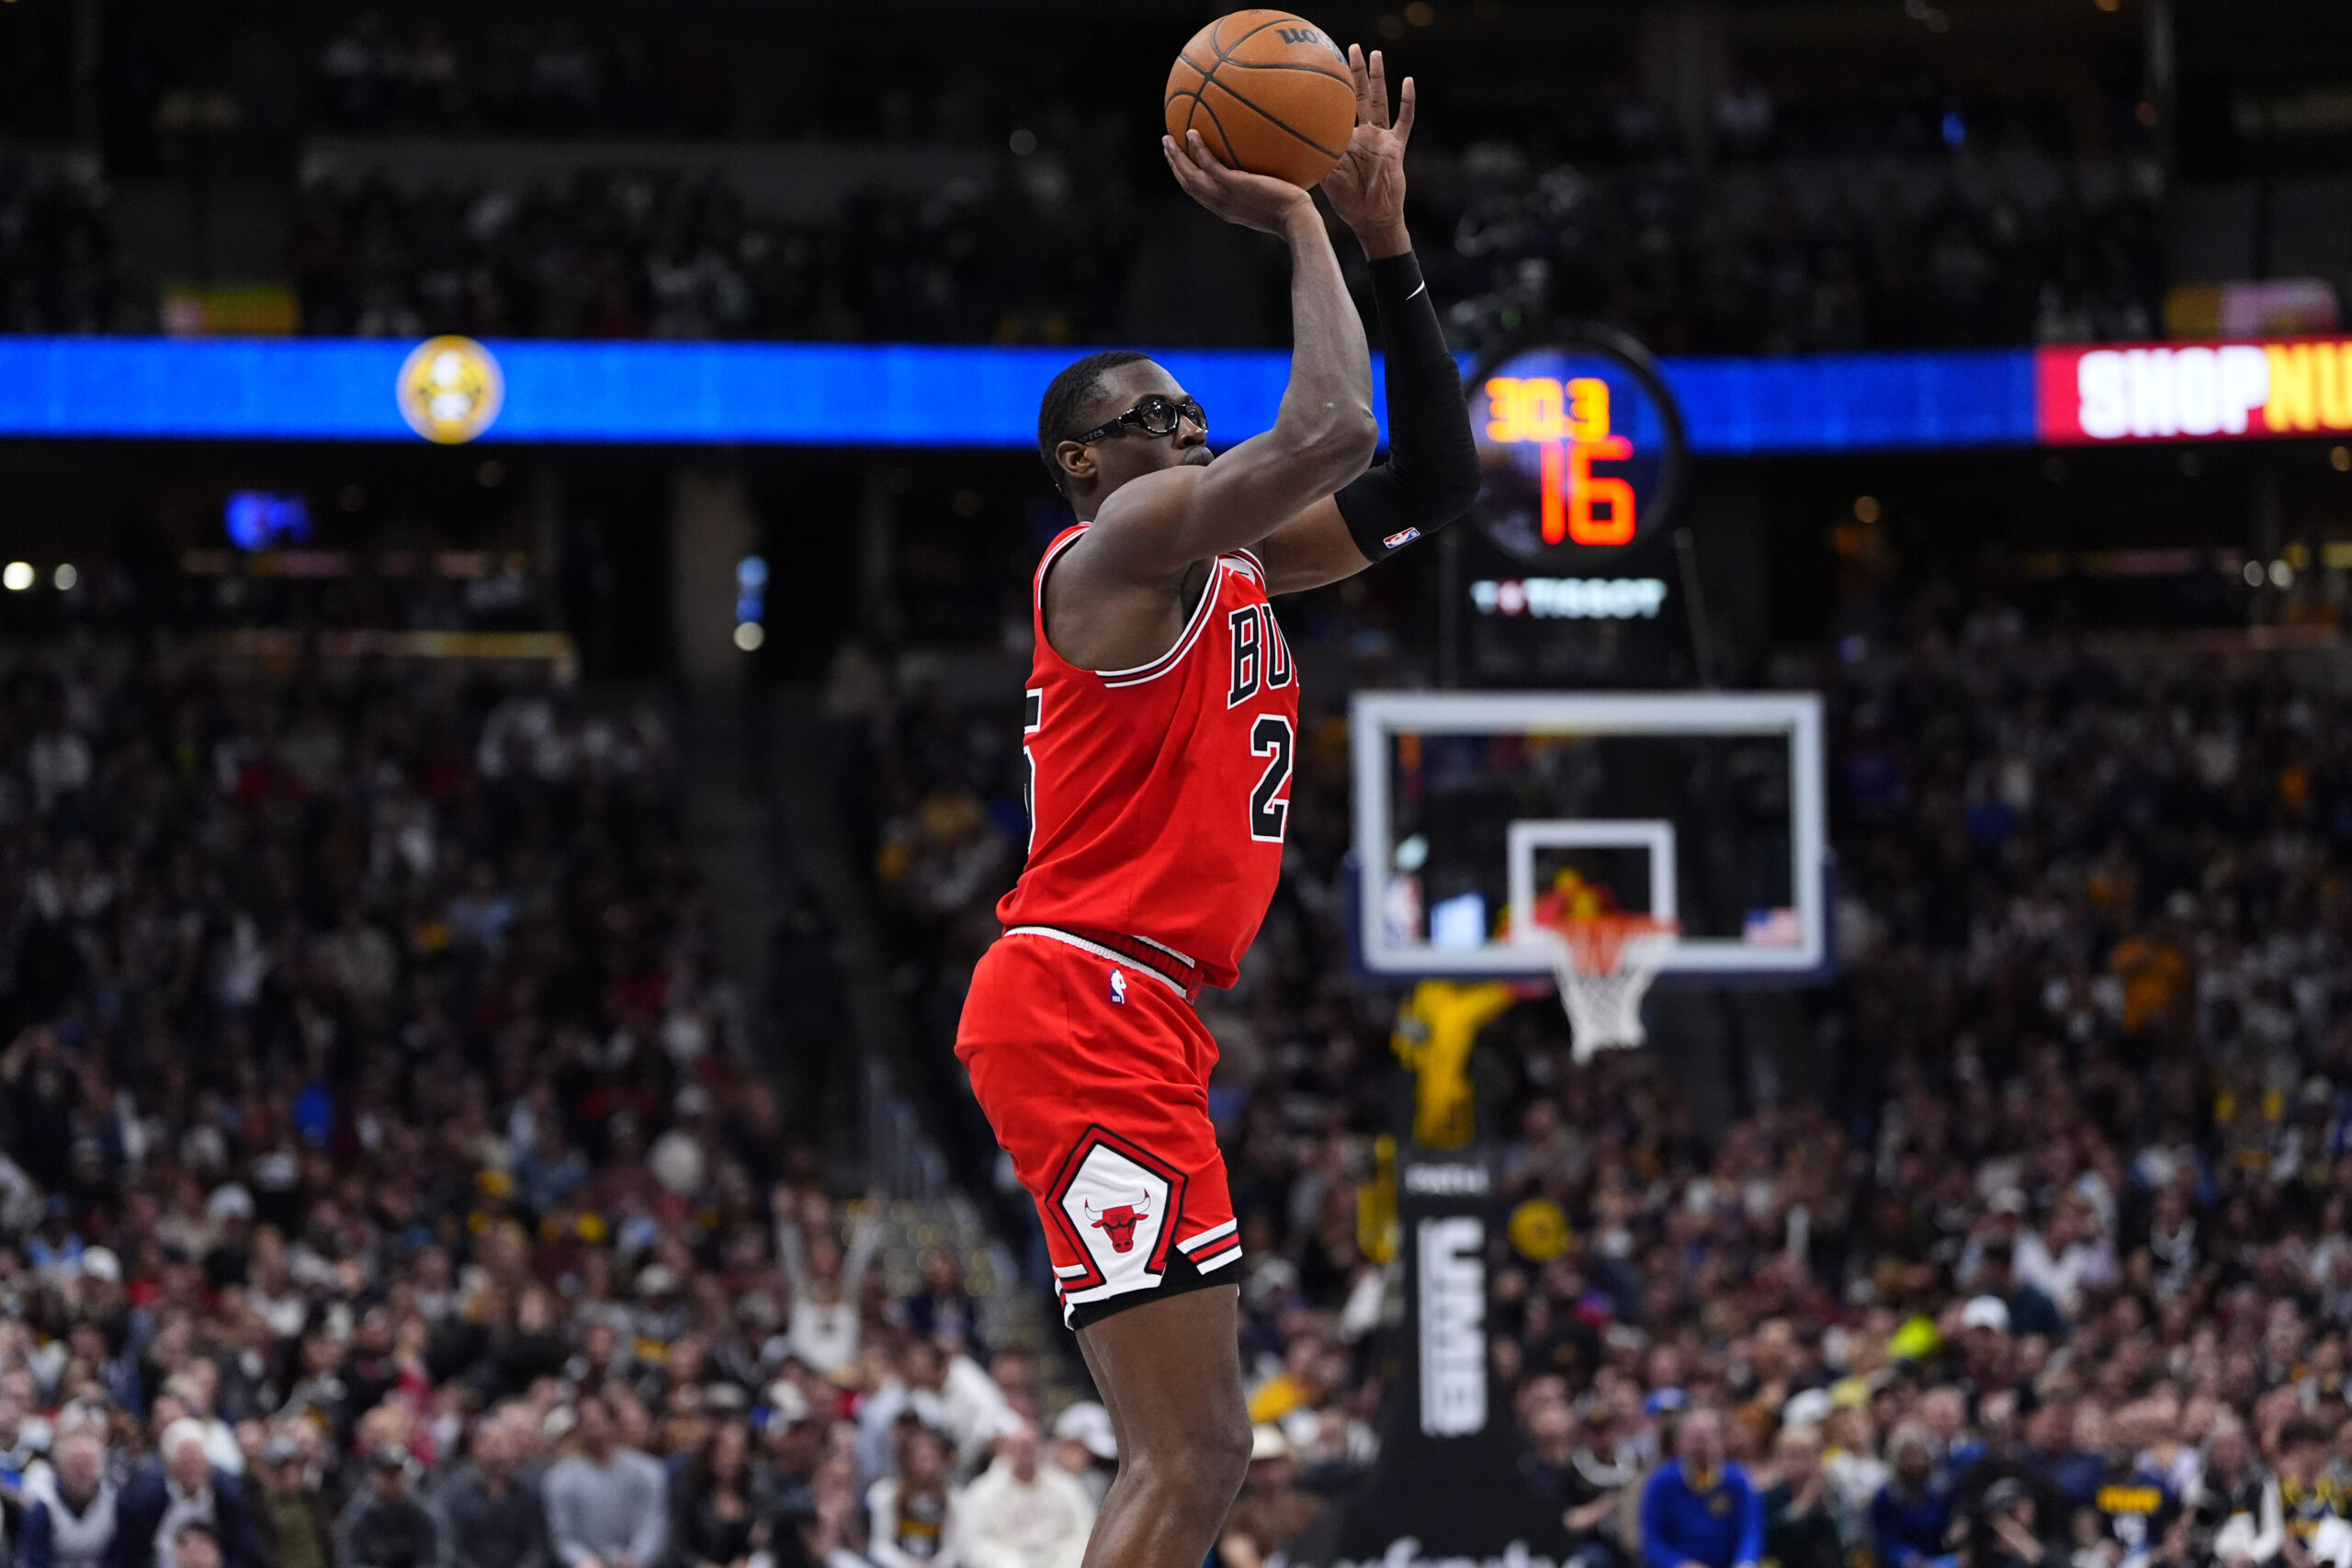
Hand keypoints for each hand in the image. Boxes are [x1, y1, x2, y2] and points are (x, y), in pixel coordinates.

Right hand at [1164, 130, 1317, 234]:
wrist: (1297, 220)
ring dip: (1176, 157)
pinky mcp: (1235, 186)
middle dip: (1174, 164)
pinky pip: (1210, 165)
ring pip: (1191, 176)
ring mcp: (1226, 196)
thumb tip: (1267, 167)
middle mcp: (1220, 204)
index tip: (1178, 161)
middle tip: (1166, 144)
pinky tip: (1192, 132)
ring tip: (1168, 138)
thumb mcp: (1270, 200)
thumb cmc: (1292, 212)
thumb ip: (1261, 186)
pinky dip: (1198, 149)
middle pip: (1188, 184)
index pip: (1198, 193)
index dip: (1184, 176)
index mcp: (1225, 209)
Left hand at [1320, 44, 1415, 257]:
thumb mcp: (1325, 175)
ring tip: (1376, 54)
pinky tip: (1408, 81)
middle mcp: (1363, 134)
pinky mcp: (1395, 146)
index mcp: (1345, 139)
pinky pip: (1404, 120)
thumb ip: (1313, 156)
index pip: (1337, 108)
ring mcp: (1381, 138)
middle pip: (1359, 95)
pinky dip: (1407, 101)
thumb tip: (1288, 142)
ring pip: (1380, 100)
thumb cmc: (1347, 202)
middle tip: (1350, 48)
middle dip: (1355, 72)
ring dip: (1378, 77)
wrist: (1371, 219)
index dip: (1332, 91)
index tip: (1322, 67)